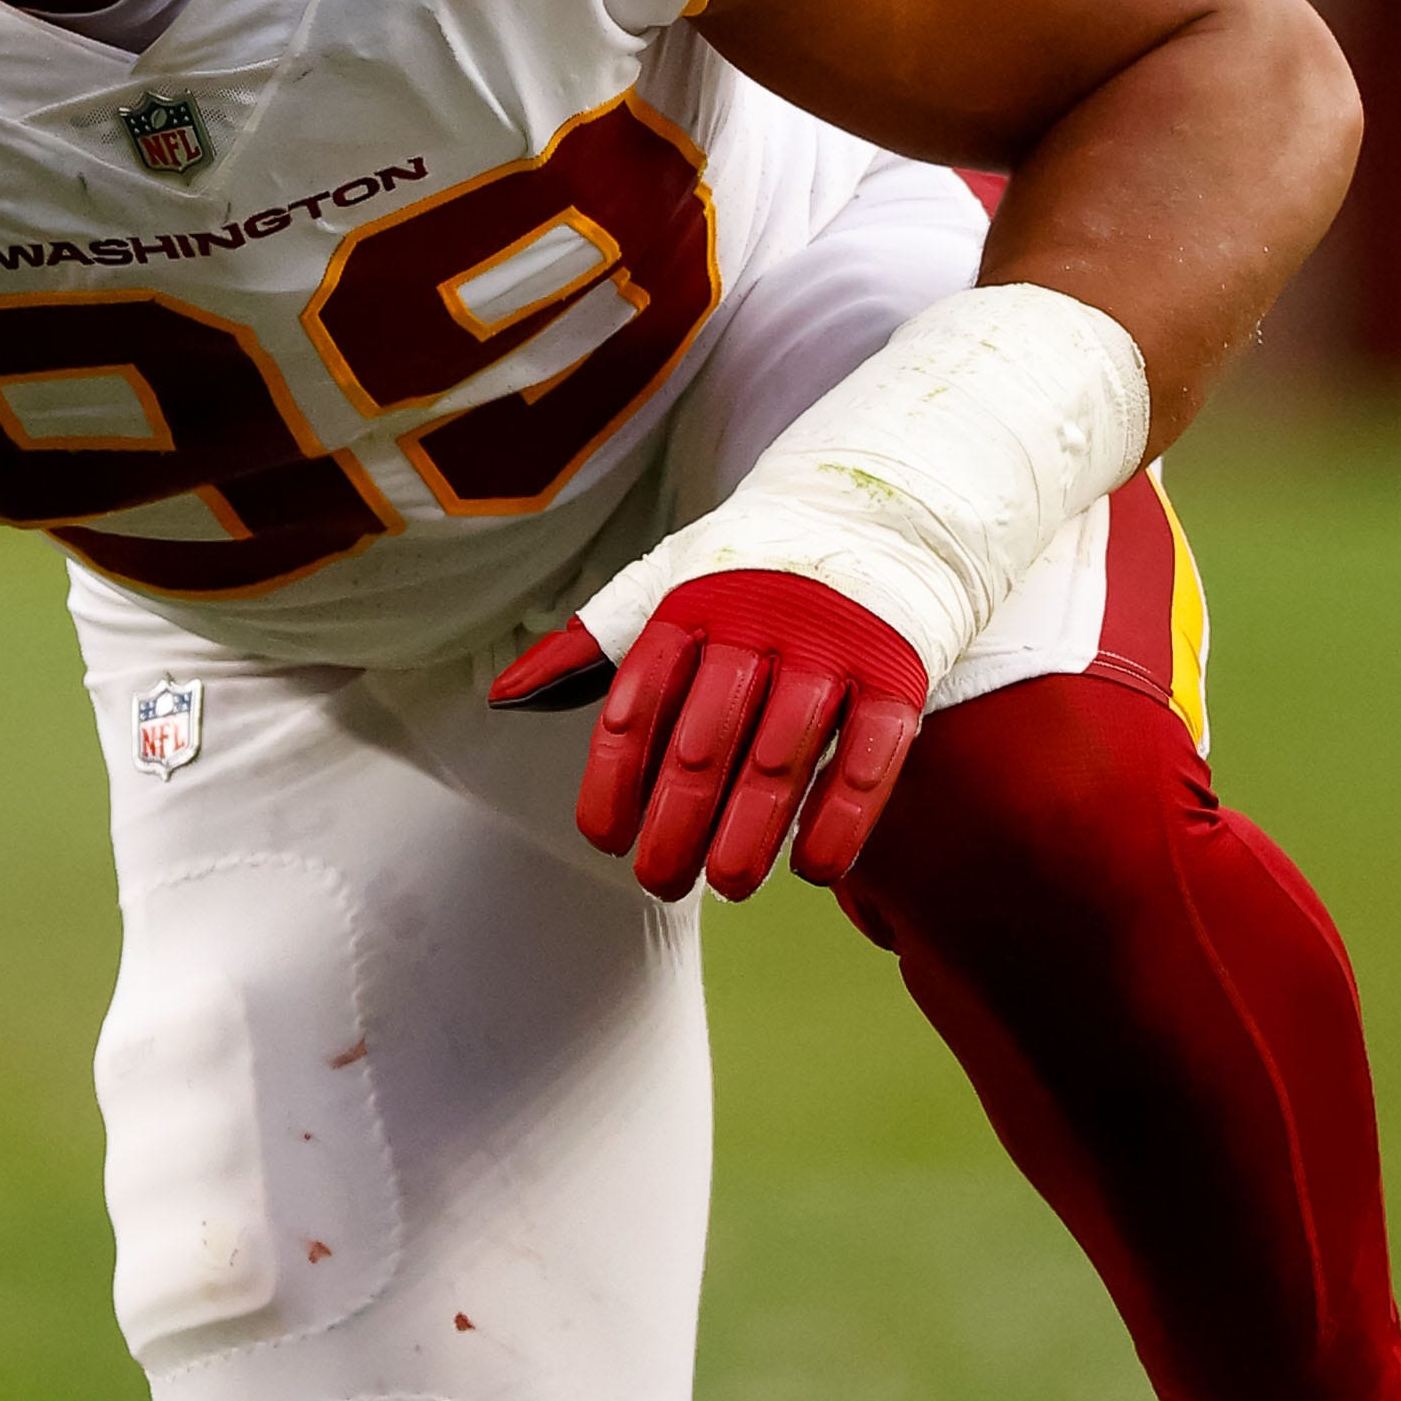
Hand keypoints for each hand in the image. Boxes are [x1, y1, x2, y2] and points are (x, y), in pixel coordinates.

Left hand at [490, 569, 931, 901]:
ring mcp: (829, 649)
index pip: (634, 705)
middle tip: (660, 883)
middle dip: (676, 824)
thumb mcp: (664, 585)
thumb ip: (589, 645)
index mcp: (687, 609)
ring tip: (729, 885)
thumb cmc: (752, 570)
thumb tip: (504, 695)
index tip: (605, 841)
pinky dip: (841, 820)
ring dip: (751, 832)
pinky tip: (814, 868)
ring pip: (780, 758)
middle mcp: (754, 627)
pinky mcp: (896, 672)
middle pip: (703, 743)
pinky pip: (868, 758)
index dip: (613, 782)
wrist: (880, 514)